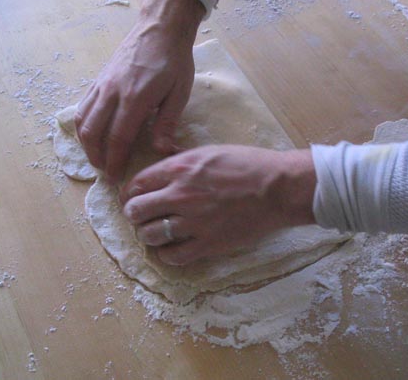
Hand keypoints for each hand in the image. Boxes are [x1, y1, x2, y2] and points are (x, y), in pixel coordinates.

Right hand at [75, 0, 204, 183]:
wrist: (159, 28)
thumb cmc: (174, 61)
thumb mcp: (179, 93)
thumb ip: (167, 123)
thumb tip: (160, 150)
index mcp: (135, 98)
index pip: (118, 138)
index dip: (115, 161)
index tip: (116, 177)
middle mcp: (112, 92)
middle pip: (93, 132)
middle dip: (96, 157)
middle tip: (105, 172)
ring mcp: (102, 84)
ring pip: (83, 119)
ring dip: (86, 143)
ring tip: (96, 158)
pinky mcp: (98, 79)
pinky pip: (83, 106)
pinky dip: (83, 125)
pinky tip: (91, 134)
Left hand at [120, 145, 316, 264]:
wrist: (278, 188)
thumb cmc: (248, 164)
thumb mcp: (209, 151)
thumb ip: (181, 162)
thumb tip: (162, 168)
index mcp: (179, 169)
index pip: (137, 184)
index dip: (128, 193)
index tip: (131, 198)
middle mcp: (180, 195)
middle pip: (136, 211)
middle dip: (134, 214)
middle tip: (140, 217)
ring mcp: (193, 222)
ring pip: (149, 235)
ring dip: (148, 235)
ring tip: (155, 233)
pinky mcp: (208, 244)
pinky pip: (173, 256)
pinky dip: (166, 255)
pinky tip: (171, 249)